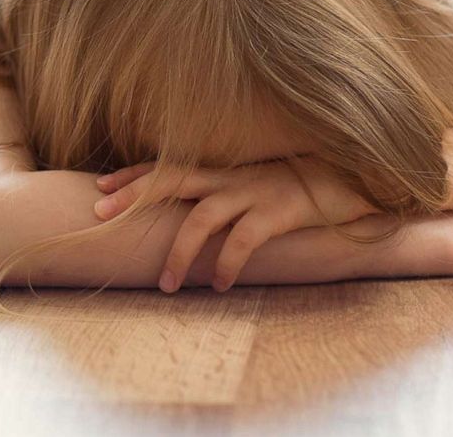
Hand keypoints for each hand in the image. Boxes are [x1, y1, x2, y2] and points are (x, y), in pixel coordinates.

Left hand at [94, 158, 373, 292]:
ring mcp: (253, 193)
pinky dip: (226, 263)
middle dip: (135, 196)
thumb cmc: (301, 186)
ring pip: (202, 217)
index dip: (134, 175)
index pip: (169, 166)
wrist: (352, 178)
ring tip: (165, 285)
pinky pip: (243, 240)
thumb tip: (195, 220)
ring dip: (178, 251)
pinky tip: (217, 285)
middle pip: (172, 179)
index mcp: (224, 170)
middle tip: (101, 216)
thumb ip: (228, 195)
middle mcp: (231, 177)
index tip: (101, 187)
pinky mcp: (278, 212)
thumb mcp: (257, 186)